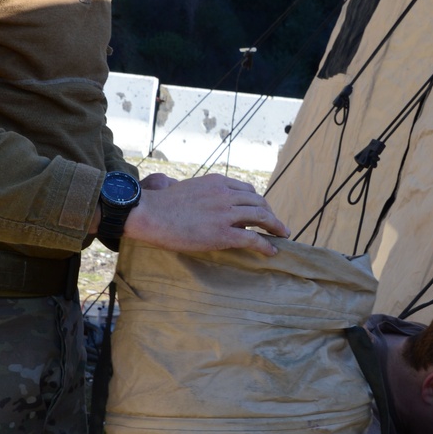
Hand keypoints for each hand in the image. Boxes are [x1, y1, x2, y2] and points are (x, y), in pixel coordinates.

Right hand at [123, 173, 289, 256]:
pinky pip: (253, 238)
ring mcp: (226, 214)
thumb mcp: (186, 187)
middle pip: (258, 202)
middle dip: (271, 214)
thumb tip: (197, 195)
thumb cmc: (160, 204)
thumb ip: (200, 192)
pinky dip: (266, 245)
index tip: (262, 210)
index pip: (246, 190)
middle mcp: (226, 194)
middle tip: (277, 225)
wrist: (150, 213)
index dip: (258, 201)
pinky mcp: (223, 233)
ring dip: (275, 227)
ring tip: (283, 235)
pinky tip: (272, 251)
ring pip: (261, 218)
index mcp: (217, 182)